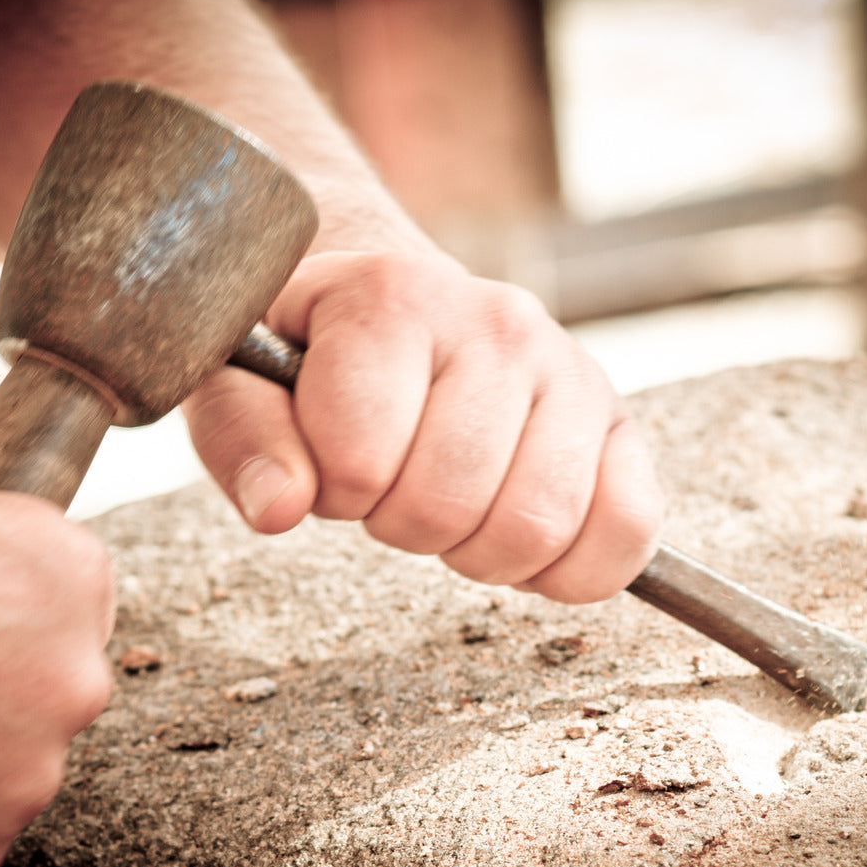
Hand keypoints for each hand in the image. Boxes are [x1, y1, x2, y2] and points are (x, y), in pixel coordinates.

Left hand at [183, 251, 664, 603]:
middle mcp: (497, 320)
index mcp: (393, 297)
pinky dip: (571, 569)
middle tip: (389, 487)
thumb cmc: (306, 354)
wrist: (384, 300)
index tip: (328, 460)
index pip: (359, 459)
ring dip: (478, 551)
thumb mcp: (238, 382)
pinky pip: (628, 531)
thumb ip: (244, 439)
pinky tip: (516, 534)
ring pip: (540, 526)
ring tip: (448, 503)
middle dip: (401, 524)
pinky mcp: (619, 421)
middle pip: (450, 501)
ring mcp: (570, 368)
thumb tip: (281, 508)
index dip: (331, 490)